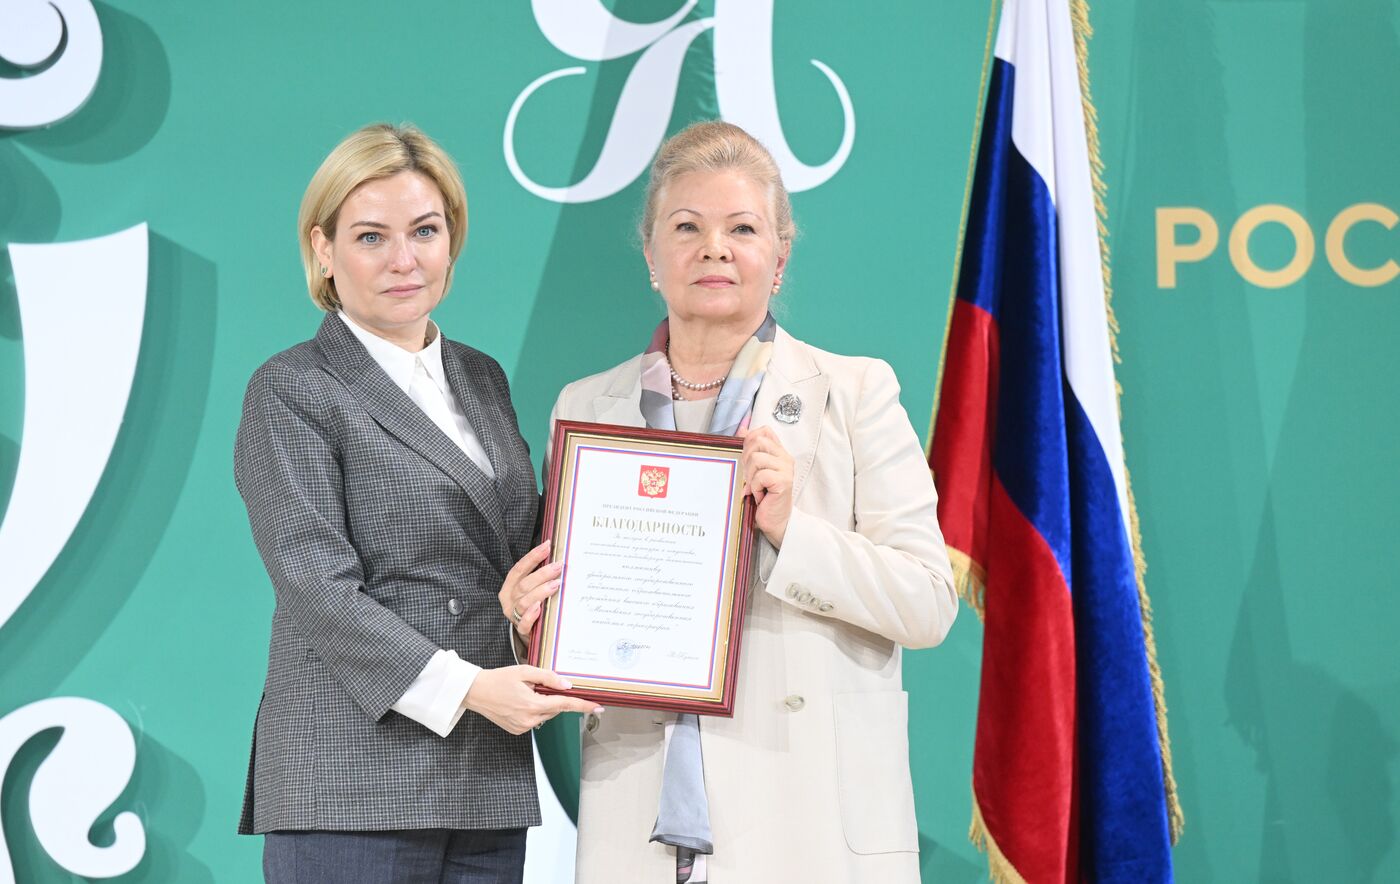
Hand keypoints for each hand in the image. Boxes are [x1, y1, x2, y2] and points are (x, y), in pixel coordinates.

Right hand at [463, 665, 602, 734]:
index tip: (597, 707)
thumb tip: (567, 685)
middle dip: (553, 697)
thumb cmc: (498, 679)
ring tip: (524, 692)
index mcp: (532, 704)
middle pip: (555, 709)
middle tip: (537, 685)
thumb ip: (548, 678)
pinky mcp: (517, 731)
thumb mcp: (525, 672)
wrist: (476, 692)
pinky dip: (533, 710)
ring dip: (542, 704)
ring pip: (545, 715)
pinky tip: (520, 701)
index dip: (583, 705)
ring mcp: (523, 727)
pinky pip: (534, 720)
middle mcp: (529, 720)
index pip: (564, 705)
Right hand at [499, 541, 562, 637]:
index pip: (519, 569)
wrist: (529, 634)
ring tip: (556, 584)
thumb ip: (539, 577)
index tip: (547, 546)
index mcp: (509, 587)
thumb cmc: (533, 606)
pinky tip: (539, 608)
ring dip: (540, 591)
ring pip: (524, 601)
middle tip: (558, 566)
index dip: (532, 557)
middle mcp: (509, 600)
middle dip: (541, 573)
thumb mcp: (532, 590)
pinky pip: (524, 623)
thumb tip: (557, 558)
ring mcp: (513, 615)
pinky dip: (531, 615)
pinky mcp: (521, 630)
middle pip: (523, 584)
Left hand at [739, 426, 794, 547]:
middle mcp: (785, 458)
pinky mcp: (784, 481)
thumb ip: (751, 450)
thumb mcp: (755, 470)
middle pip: (758, 441)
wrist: (775, 520)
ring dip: (750, 476)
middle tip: (749, 476)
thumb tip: (742, 430)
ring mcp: (786, 469)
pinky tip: (760, 495)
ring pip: (757, 458)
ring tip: (755, 487)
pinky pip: (760, 476)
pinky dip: (755, 487)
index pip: (764, 431)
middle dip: (746, 458)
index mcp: (779, 452)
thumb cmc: (764, 496)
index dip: (750, 439)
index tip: (746, 456)